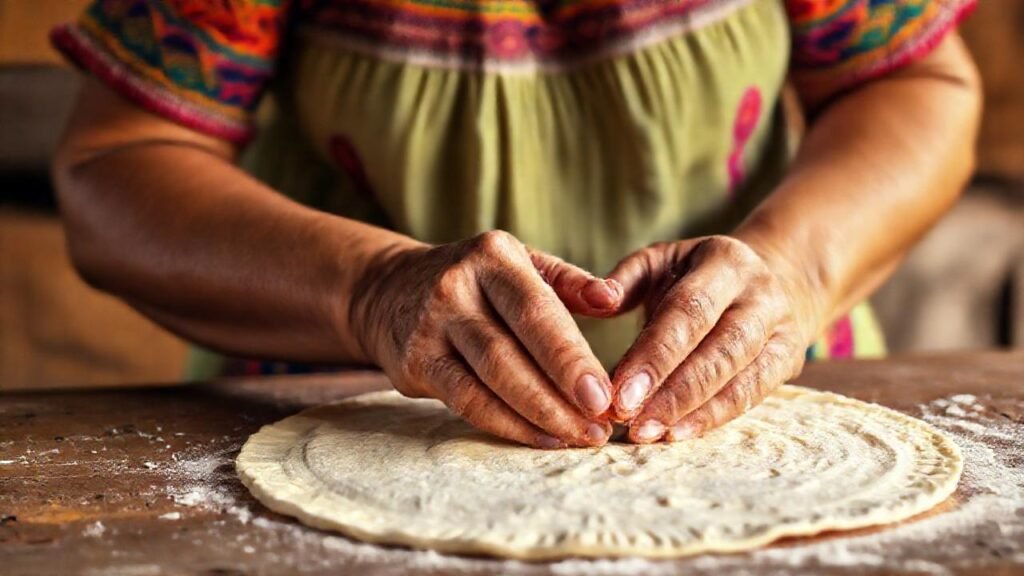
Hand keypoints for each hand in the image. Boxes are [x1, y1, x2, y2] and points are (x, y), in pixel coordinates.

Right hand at [350, 230, 623, 447]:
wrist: (391, 288)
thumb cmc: (477, 280)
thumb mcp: (521, 263)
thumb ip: (568, 282)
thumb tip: (612, 300)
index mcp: (492, 257)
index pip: (537, 312)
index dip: (570, 358)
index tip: (605, 396)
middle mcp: (455, 289)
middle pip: (509, 353)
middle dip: (557, 396)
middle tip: (599, 428)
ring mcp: (430, 328)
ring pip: (486, 383)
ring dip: (536, 418)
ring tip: (577, 438)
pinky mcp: (414, 364)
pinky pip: (465, 402)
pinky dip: (505, 425)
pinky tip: (541, 438)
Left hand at [603, 235, 822, 442]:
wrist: (773, 279)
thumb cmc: (697, 275)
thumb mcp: (662, 261)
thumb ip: (626, 278)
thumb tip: (599, 299)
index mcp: (726, 262)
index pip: (689, 311)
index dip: (655, 354)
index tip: (619, 390)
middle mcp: (760, 294)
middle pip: (719, 349)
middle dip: (672, 390)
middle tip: (629, 419)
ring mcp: (780, 329)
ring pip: (740, 377)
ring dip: (690, 412)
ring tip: (647, 433)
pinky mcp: (788, 360)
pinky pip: (752, 396)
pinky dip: (713, 418)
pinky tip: (677, 434)